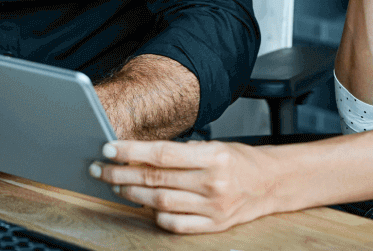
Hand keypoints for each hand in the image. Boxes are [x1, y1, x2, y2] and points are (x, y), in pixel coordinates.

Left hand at [90, 139, 277, 232]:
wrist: (272, 183)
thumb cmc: (240, 160)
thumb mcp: (215, 145)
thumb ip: (183, 151)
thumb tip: (142, 153)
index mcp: (213, 156)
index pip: (162, 154)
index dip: (131, 151)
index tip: (108, 148)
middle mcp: (212, 182)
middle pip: (155, 179)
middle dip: (122, 173)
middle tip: (100, 169)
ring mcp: (212, 207)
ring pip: (160, 203)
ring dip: (132, 194)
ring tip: (116, 185)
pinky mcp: (213, 226)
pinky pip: (176, 225)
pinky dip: (156, 216)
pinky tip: (145, 207)